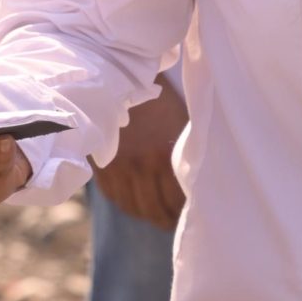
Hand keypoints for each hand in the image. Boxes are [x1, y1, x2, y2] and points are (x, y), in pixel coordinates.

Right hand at [93, 73, 185, 228]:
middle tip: (174, 221)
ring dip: (147, 214)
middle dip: (167, 219)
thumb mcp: (181, 129)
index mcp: (164, 157)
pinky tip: (137, 202)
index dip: (185, 214)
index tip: (193, 218)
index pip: (178, 203)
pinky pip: (115, 198)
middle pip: (155, 211)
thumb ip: (186, 160)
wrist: (120, 79)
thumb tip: (199, 190)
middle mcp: (140, 165)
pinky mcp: (101, 165)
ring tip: (157, 214)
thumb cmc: (160, 104)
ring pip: (134, 208)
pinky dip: (127, 204)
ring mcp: (118, 167)